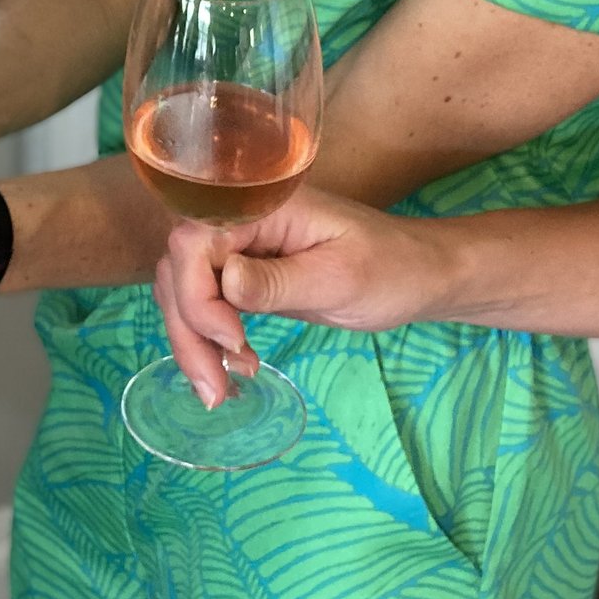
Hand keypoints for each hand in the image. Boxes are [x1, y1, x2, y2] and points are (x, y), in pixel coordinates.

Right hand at [154, 191, 447, 405]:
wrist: (418, 276)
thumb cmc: (391, 269)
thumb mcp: (340, 279)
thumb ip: (278, 282)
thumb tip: (224, 283)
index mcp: (263, 207)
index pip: (194, 240)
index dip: (198, 294)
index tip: (234, 340)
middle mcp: (242, 222)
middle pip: (179, 269)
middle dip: (188, 330)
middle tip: (216, 388)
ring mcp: (242, 249)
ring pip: (184, 291)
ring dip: (192, 341)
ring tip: (220, 391)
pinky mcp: (246, 278)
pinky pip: (206, 304)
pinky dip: (207, 340)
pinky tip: (231, 369)